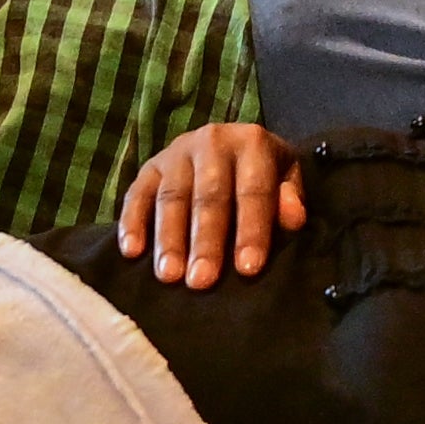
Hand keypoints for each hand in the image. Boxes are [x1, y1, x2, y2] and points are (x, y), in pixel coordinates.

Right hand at [113, 123, 307, 280]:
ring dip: (168, 239)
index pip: (253, 190)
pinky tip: (131, 252)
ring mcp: (176, 153)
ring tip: (169, 276)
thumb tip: (292, 219)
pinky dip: (132, 223)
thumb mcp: (285, 176)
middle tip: (201, 281)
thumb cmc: (261, 173)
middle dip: (205, 241)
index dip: (251, 230)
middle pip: (208, 196)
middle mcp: (212, 142)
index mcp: (252, 143)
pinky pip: (136, 194)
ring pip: (171, 198)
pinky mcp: (149, 167)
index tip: (248, 269)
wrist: (230, 144)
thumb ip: (290, 198)